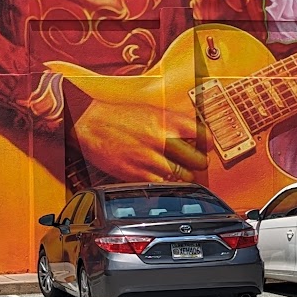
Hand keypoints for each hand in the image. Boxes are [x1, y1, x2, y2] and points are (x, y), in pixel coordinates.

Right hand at [74, 99, 205, 181]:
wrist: (89, 123)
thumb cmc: (117, 116)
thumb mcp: (150, 112)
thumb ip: (172, 123)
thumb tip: (192, 136)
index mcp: (167, 120)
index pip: (204, 135)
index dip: (208, 144)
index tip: (207, 147)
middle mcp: (162, 139)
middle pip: (198, 160)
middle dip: (199, 163)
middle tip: (196, 163)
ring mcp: (150, 158)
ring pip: (182, 176)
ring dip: (183, 176)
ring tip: (177, 171)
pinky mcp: (137, 174)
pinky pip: (162, 185)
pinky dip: (165, 184)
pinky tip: (161, 177)